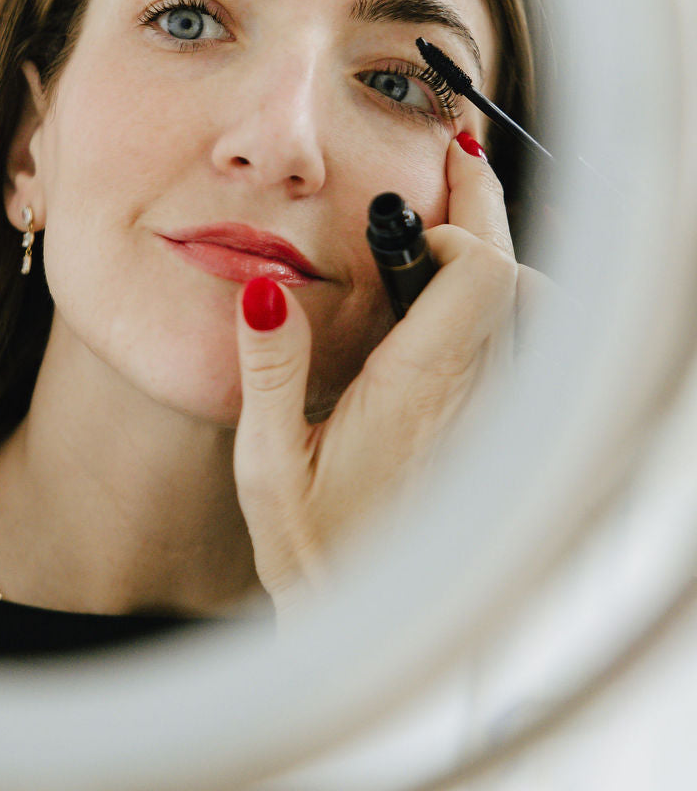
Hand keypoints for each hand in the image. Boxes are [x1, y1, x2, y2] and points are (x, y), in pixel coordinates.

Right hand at [233, 133, 518, 613]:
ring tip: (448, 223)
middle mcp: (472, 396)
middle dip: (482, 208)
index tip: (401, 221)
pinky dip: (496, 300)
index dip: (453, 230)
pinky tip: (454, 296)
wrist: (369, 633)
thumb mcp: (268, 466)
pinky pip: (515, 344)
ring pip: (523, 309)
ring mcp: (490, 415)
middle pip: (512, 275)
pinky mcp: (492, 433)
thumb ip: (270, 370)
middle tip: (454, 158)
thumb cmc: (319, 554)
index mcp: (418, 392)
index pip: (481, 275)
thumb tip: (267, 289)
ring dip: (491, 255)